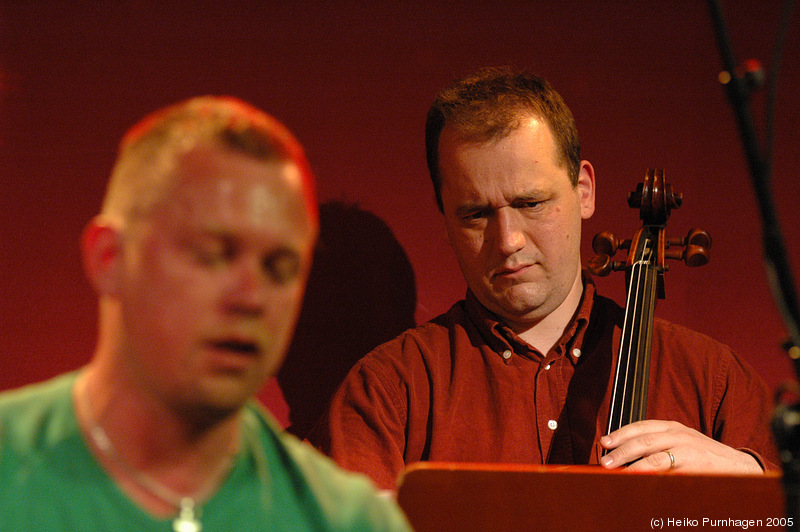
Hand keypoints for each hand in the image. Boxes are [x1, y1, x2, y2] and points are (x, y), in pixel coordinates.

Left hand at [598, 419, 762, 474]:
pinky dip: (651, 475)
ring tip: (618, 472)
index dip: (621, 434)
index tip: (605, 442)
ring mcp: (686, 448)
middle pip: (643, 440)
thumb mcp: (682, 442)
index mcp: (673, 427)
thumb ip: (659, 444)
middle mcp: (678, 434)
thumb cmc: (705, 456)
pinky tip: (639, 480)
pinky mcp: (693, 464)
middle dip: (622, 450)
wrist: (739, 466)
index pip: (641, 426)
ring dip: (632, 464)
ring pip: (653, 455)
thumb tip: (628, 454)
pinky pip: (668, 470)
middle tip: (606, 461)